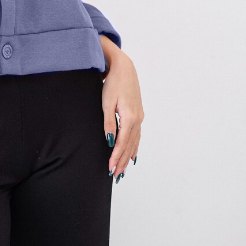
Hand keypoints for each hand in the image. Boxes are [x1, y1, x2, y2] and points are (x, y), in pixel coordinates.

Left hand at [99, 35, 143, 182]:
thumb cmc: (113, 83)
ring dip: (128, 157)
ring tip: (122, 171)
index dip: (116, 157)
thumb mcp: (106, 102)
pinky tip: (133, 156)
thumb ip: (108, 123)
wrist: (124, 68)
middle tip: (115, 176)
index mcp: (130, 117)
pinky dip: (134, 147)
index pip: (122, 142)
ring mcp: (139, 117)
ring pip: (134, 142)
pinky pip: (137, 135)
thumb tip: (109, 141)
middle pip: (130, 146)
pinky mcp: (138, 114)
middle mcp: (137, 119)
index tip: (110, 169)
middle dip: (122, 161)